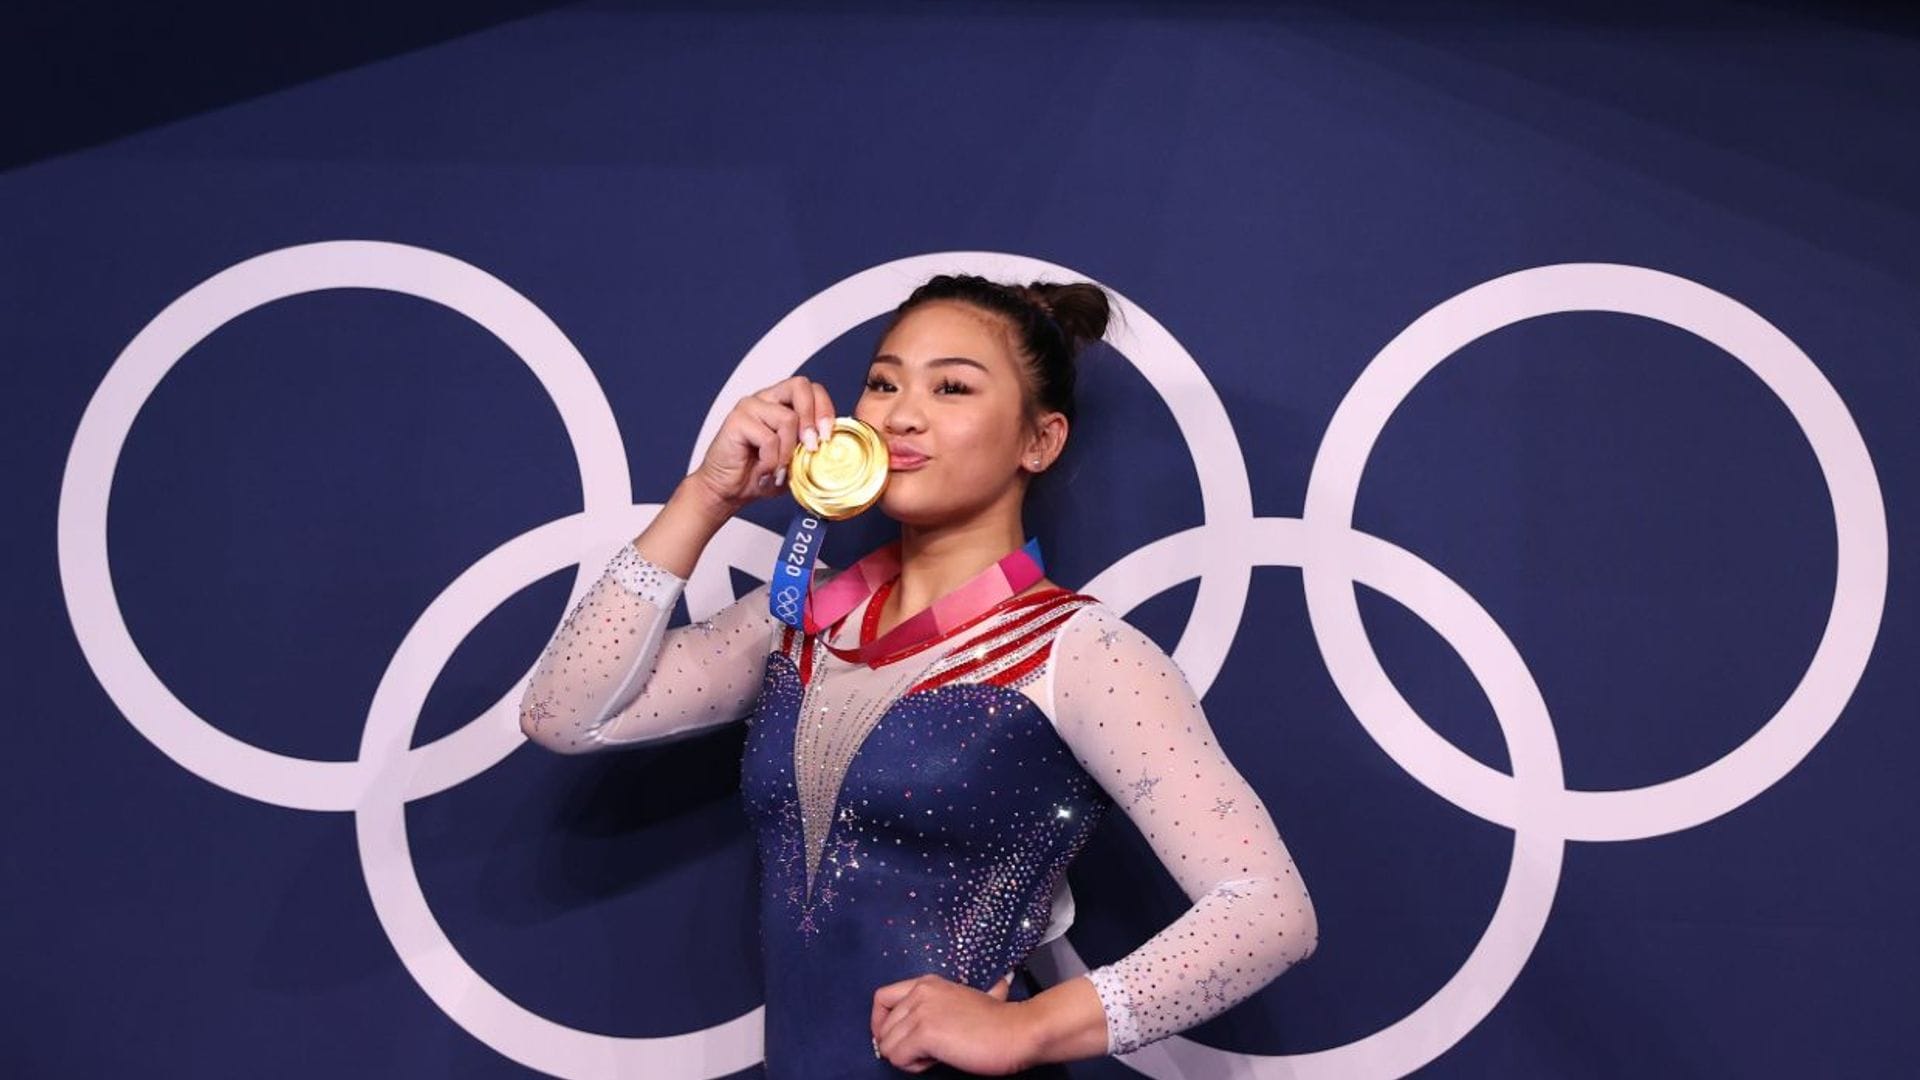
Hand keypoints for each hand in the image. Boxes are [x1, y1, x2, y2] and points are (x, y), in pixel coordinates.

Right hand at [688, 375, 838, 512]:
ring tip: (779, 469)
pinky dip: (771, 461)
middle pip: (801, 386)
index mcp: (781, 403)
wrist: (727, 490)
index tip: (828, 437)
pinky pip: (769, 438)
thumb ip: (811, 448)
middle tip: (812, 446)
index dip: (825, 409)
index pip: (811, 389)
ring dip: (789, 451)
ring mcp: (750, 407)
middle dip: (813, 418)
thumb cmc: (759, 474)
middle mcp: (766, 398)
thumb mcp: (794, 460)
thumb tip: (832, 444)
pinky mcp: (737, 420)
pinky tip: (764, 470)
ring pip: (788, 418)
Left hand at [870, 970, 1033, 1074]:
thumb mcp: (964, 1002)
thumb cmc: (998, 1023)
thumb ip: (945, 1004)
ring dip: (907, 1057)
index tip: (897, 1040)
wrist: (1017, 1031)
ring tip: (935, 1056)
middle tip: (928, 1051)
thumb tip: (931, 1026)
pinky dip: (913, 1066)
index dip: (882, 1024)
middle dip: (900, 1045)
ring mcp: (921, 1011)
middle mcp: (920, 991)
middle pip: (881, 1026)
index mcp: (927, 982)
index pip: (881, 998)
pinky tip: (936, 1060)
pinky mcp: (925, 1032)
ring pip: (886, 1045)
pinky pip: (896, 1057)